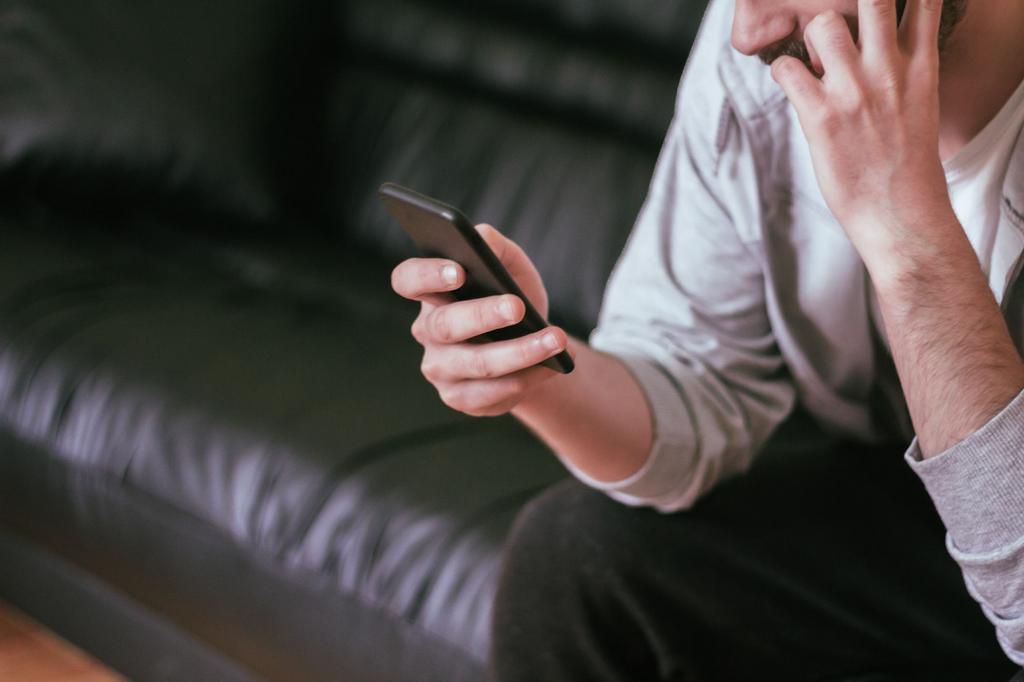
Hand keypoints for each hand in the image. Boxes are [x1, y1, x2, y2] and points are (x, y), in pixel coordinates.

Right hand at [391, 224, 570, 416]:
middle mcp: (427, 331)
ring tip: (556, 340)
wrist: (529, 342)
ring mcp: (440, 368)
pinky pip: (490, 393)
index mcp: (431, 292)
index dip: (427, 276)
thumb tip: (483, 237)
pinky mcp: (459, 397)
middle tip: (518, 307)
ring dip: (519, 353)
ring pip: (475, 364)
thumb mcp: (509, 265)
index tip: (458, 272)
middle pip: (445, 325)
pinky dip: (526, 379)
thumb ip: (494, 246)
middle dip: (484, 316)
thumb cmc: (512, 295)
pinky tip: (551, 367)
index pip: (408, 280)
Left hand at [771, 0, 959, 283]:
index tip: (877, 13)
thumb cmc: (906, 169)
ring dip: (811, 40)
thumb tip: (865, 55)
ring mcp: (855, 91)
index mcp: (921, 67)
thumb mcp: (918, 108)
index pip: (922, 2)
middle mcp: (890, 71)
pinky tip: (794, 89)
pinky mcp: (822, 116)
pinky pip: (787, 68)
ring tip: (814, 66)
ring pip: (823, 24)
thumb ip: (899, 74)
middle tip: (836, 36)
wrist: (901, 216)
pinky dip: (783, 73)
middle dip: (847, 7)